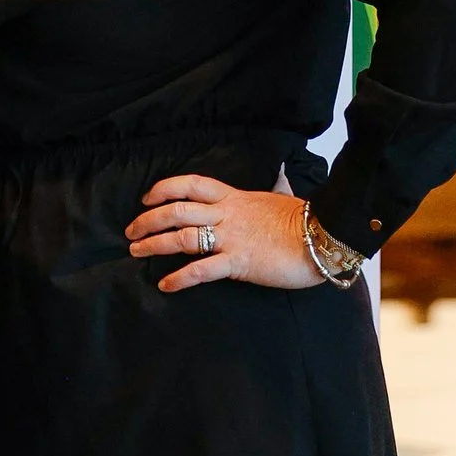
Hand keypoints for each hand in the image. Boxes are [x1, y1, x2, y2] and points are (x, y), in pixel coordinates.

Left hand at [125, 176, 322, 294]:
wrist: (324, 236)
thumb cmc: (305, 219)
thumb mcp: (284, 195)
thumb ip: (277, 183)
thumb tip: (281, 170)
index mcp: (234, 197)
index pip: (191, 185)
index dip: (164, 189)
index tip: (147, 198)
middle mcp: (227, 214)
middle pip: (177, 210)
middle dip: (149, 220)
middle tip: (131, 232)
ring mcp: (231, 238)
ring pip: (182, 237)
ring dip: (155, 245)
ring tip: (136, 252)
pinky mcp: (239, 262)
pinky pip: (202, 270)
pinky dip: (180, 278)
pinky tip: (166, 284)